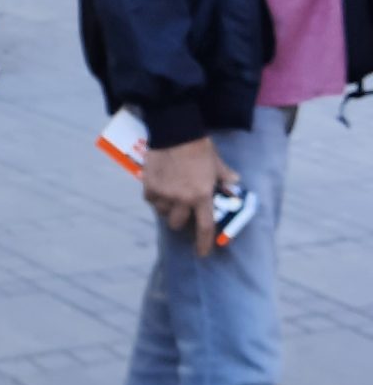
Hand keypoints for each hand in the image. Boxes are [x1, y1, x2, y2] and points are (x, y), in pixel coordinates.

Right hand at [142, 138, 238, 258]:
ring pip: (162, 212)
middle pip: (177, 224)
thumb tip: (234, 183)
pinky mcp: (149, 186)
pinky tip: (159, 185)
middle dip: (180, 219)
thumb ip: (225, 176)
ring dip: (167, 208)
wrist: (175, 131)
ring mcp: (164, 194)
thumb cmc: (199, 147)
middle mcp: (182, 199)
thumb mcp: (217, 163)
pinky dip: (155, 196)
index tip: (202, 253)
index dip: (204, 244)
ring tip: (170, 194)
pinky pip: (151, 199)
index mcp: (202, 196)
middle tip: (182, 209)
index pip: (204, 228)